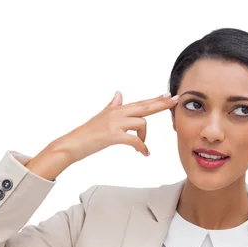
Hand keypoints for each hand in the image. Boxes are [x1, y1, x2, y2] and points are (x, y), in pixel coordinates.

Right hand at [58, 91, 179, 163]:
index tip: (169, 95)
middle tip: (176, 99)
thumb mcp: (101, 116)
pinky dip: (142, 147)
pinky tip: (144, 153)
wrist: (71, 144)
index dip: (155, 99)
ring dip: (145, 137)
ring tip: (142, 148)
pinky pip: (135, 139)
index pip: (140, 103)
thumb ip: (112, 105)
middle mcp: (117, 113)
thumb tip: (119, 93)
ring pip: (141, 122)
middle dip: (161, 104)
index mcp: (116, 109)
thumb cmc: (87, 134)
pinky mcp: (112, 135)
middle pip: (144, 106)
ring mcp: (114, 123)